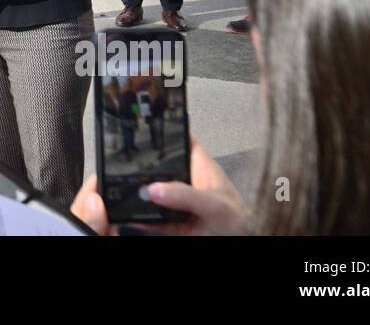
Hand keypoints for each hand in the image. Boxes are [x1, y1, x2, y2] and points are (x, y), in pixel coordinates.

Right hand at [70, 138, 247, 235]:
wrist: (243, 245)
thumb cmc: (242, 224)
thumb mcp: (214, 204)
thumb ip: (186, 194)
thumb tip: (156, 189)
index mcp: (203, 169)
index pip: (184, 141)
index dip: (168, 131)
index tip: (147, 123)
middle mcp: (190, 184)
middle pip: (163, 168)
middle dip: (146, 166)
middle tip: (127, 162)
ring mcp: (182, 205)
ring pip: (156, 194)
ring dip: (142, 194)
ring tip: (126, 189)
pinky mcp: (176, 224)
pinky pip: (153, 219)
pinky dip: (142, 219)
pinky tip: (133, 216)